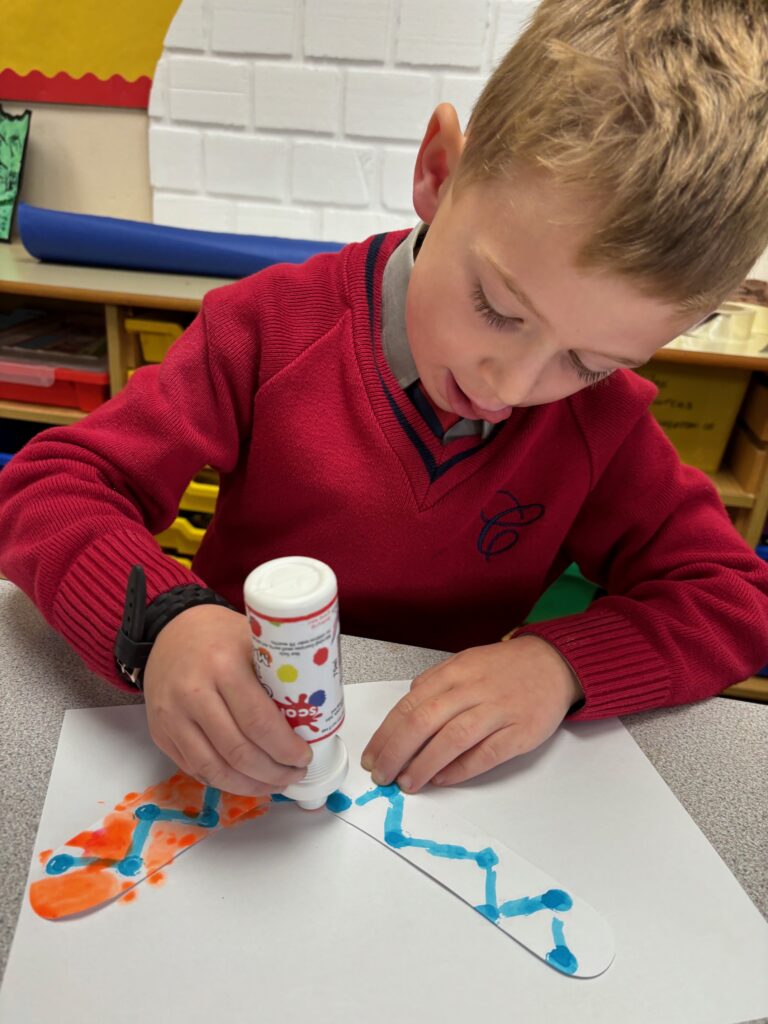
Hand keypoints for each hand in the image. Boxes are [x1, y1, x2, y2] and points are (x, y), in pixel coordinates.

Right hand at [143, 604, 311, 795]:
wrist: (171, 630)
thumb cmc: (220, 635)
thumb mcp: (255, 641)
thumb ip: (277, 676)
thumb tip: (312, 717)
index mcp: (222, 665)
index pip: (259, 722)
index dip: (285, 748)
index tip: (304, 756)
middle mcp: (192, 694)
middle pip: (238, 752)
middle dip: (272, 773)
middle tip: (294, 774)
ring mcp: (172, 716)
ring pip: (213, 769)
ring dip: (249, 786)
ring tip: (273, 783)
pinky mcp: (160, 732)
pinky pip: (194, 768)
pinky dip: (223, 781)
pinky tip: (245, 780)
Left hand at [361, 636, 582, 792]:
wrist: (555, 663)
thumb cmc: (505, 667)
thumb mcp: (466, 662)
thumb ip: (435, 682)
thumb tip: (407, 708)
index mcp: (455, 671)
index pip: (411, 704)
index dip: (387, 734)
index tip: (372, 756)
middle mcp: (473, 688)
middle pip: (424, 721)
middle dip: (396, 752)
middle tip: (382, 775)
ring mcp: (498, 710)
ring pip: (453, 738)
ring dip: (424, 764)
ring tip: (406, 783)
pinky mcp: (521, 731)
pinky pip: (486, 753)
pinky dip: (461, 769)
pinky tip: (442, 779)